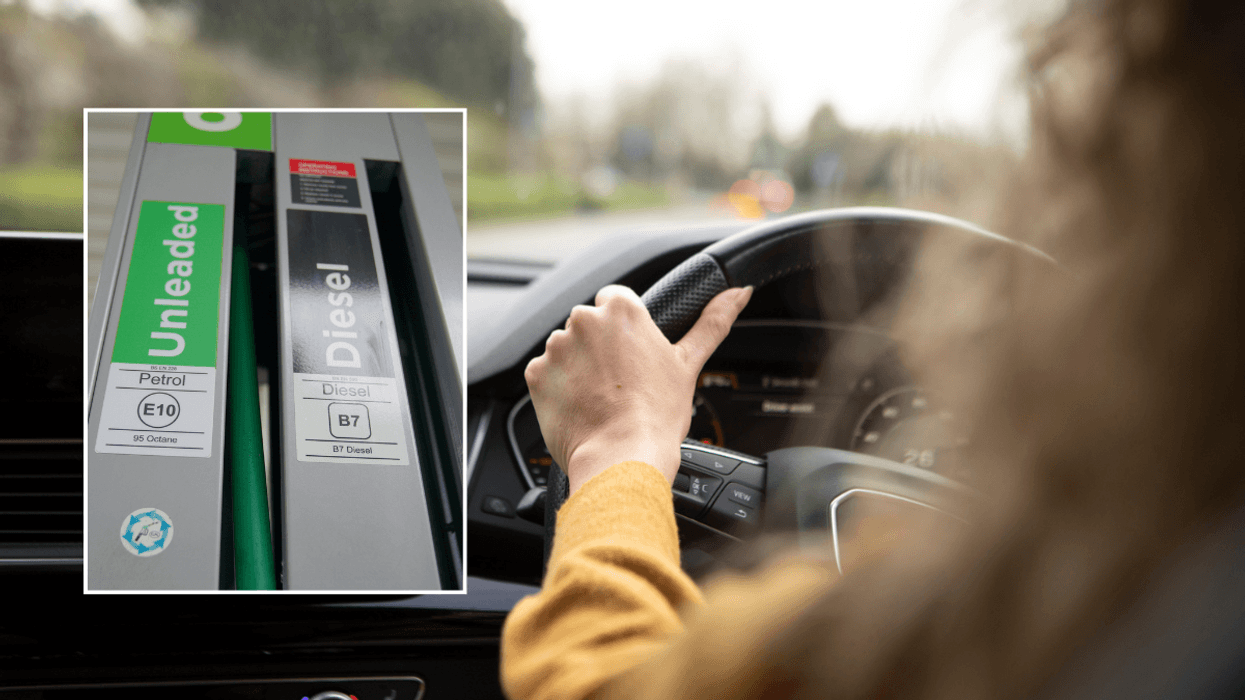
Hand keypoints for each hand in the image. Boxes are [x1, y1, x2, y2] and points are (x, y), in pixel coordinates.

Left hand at [525, 284, 752, 493]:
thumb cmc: (657, 415)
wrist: (622, 458)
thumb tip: (738, 293)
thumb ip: (712, 322)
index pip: (615, 300)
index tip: (630, 355)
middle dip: (599, 348)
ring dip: (578, 367)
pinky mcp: (536, 374)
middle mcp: (584, 321)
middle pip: (588, 325)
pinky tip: (581, 406)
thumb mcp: (689, 364)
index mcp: (622, 310)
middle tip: (619, 382)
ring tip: (600, 398)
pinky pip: (546, 374)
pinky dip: (558, 388)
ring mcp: (556, 347)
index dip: (624, 330)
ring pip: (566, 349)